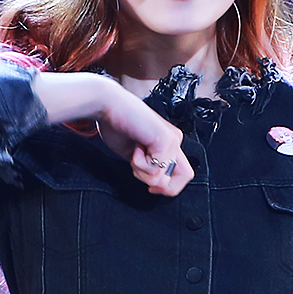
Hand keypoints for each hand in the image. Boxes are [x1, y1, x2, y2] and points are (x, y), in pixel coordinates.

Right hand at [32, 72, 192, 196]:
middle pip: (185, 177)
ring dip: (141, 170)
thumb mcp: (137, 155)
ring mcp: (172, 140)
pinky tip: (135, 146)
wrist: (107, 105)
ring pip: (162, 177)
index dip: (168, 187)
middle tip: (141, 171)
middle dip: (160, 184)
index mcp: (169, 143)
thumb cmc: (116, 125)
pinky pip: (154, 170)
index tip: (150, 188)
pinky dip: (138, 163)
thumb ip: (149, 168)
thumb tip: (156, 186)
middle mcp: (175, 140)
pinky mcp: (165, 140)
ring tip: (135, 151)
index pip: (183, 174)